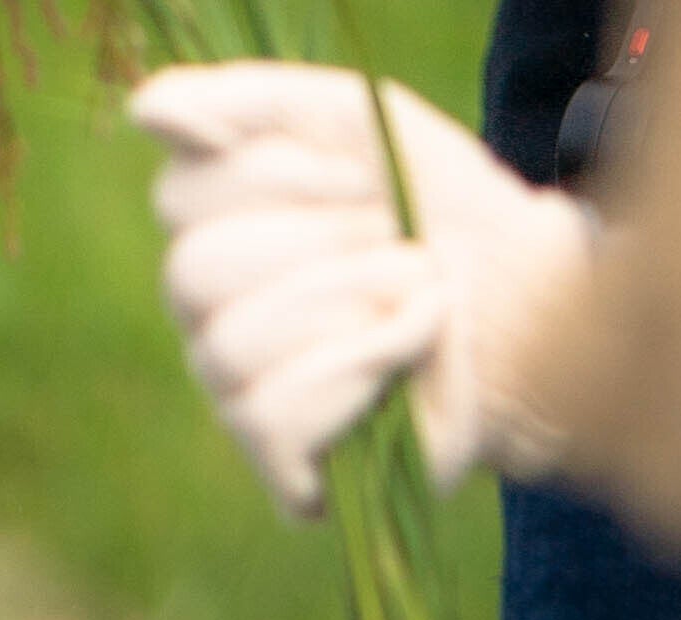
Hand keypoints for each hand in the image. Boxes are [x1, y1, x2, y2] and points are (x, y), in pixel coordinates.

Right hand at [130, 61, 593, 511]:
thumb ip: (248, 101)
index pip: (179, 196)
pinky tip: (408, 352)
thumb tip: (146, 113)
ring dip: (358, 298)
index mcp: (211, 232)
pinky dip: (367, 365)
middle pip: (194, 272)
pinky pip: (272, 413)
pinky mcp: (281, 458)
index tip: (364, 179)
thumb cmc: (441, 209)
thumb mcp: (356, 122)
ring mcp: (232, 393)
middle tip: (397, 239)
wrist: (535, 296)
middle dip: (324, 243)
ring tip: (418, 292)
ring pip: (232, 344)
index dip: (281, 177)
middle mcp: (205, 317)